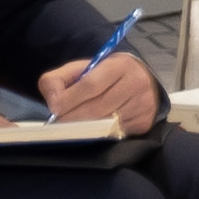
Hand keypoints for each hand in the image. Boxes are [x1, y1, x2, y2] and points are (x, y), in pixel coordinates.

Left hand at [37, 46, 161, 134]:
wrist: (142, 79)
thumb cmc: (105, 75)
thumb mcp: (80, 68)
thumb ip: (57, 80)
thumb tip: (53, 103)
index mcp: (119, 65)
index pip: (90, 85)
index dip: (68, 100)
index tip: (55, 109)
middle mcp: (136, 83)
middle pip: (96, 109)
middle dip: (72, 118)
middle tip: (59, 123)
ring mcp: (143, 104)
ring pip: (104, 124)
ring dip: (84, 128)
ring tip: (74, 125)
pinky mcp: (144, 121)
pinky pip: (114, 133)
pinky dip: (99, 133)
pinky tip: (95, 127)